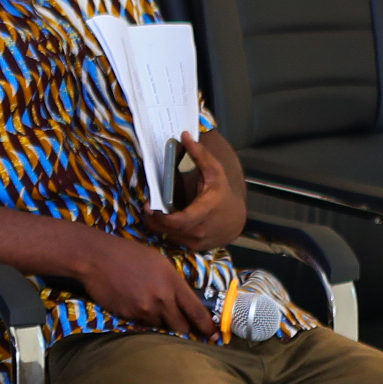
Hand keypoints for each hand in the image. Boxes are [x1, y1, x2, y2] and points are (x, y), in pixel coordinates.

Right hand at [76, 232, 215, 336]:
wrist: (97, 258)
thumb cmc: (130, 254)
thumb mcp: (160, 263)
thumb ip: (173, 283)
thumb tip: (182, 302)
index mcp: (172, 283)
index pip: (196, 312)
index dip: (207, 327)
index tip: (214, 336)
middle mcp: (161, 300)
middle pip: (180, 327)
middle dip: (183, 329)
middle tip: (183, 327)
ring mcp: (143, 310)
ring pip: (160, 327)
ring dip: (161, 323)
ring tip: (152, 309)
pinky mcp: (128, 316)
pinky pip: (142, 324)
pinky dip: (143, 319)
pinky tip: (136, 305)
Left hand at [142, 132, 245, 252]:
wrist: (236, 219)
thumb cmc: (222, 193)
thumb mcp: (214, 172)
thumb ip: (199, 154)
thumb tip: (185, 135)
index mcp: (205, 211)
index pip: (178, 221)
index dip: (160, 217)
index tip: (149, 206)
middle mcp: (201, 231)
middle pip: (168, 230)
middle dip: (154, 219)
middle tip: (147, 207)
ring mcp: (197, 242)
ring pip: (168, 236)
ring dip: (158, 225)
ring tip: (154, 212)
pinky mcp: (194, 248)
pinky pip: (174, 240)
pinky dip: (167, 231)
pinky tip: (166, 220)